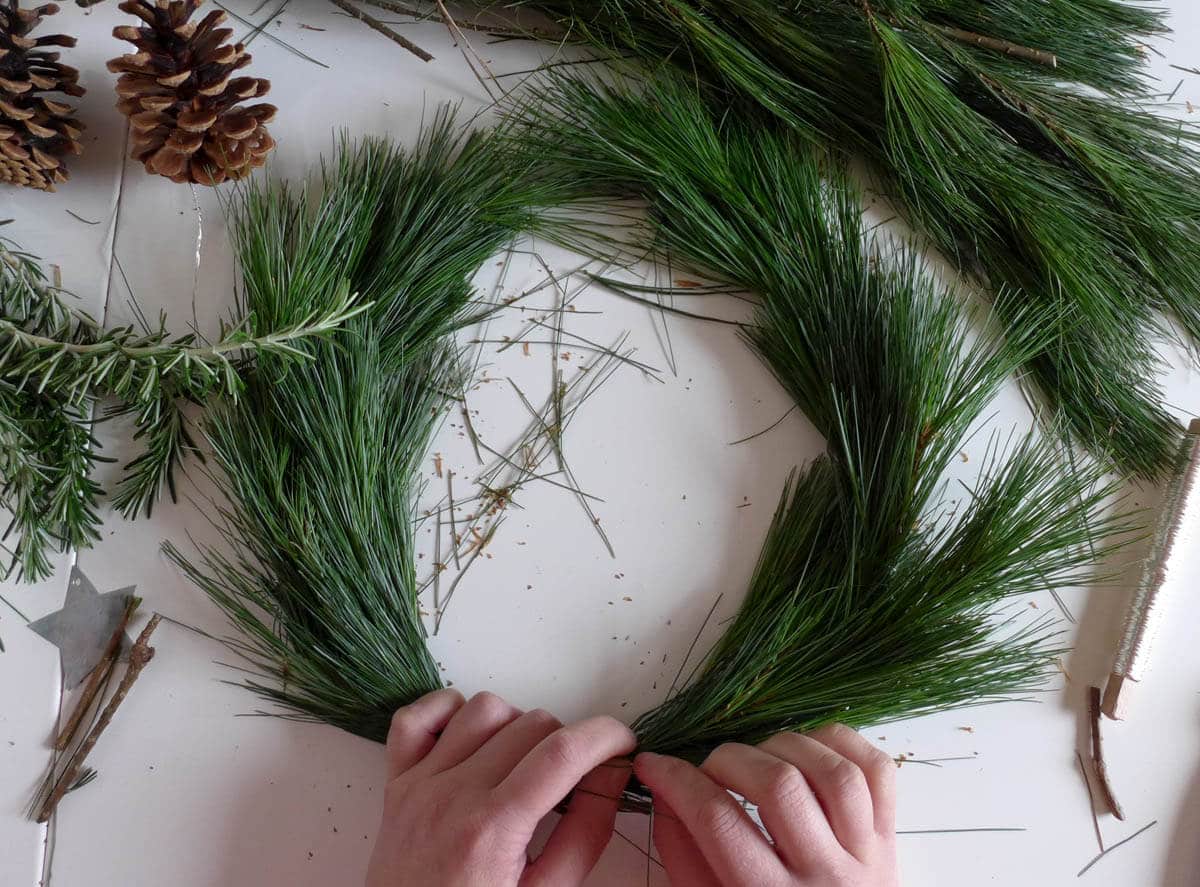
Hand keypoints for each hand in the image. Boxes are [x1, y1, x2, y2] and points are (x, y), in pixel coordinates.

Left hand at [367, 689, 635, 886]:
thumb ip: (586, 833)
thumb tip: (612, 772)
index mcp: (492, 830)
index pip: (562, 753)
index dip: (605, 736)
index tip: (623, 744)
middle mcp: (452, 795)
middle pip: (531, 724)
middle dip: (567, 741)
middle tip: (571, 779)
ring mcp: (419, 783)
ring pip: (483, 708)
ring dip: (515, 725)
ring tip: (522, 765)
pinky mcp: (396, 781)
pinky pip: (417, 716)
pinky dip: (448, 713)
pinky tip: (471, 741)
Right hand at [635, 725, 897, 886]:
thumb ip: (684, 858)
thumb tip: (664, 792)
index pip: (718, 822)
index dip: (677, 781)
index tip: (652, 763)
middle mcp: (825, 876)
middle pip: (780, 788)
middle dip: (728, 759)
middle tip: (708, 768)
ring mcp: (865, 853)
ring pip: (833, 773)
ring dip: (786, 747)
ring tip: (759, 757)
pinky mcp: (889, 835)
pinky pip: (876, 770)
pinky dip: (841, 743)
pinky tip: (808, 747)